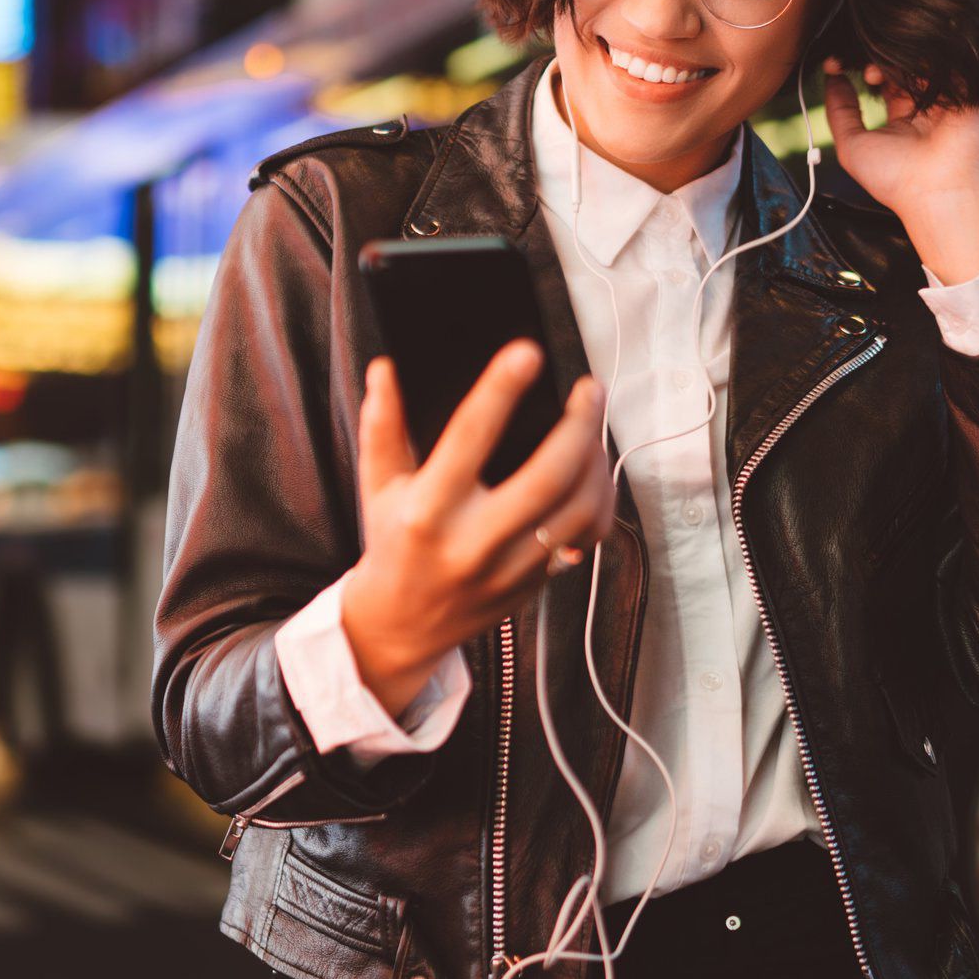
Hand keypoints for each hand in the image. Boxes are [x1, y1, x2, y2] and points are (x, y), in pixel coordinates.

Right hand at [342, 342, 610, 716]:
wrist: (403, 625)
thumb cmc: (393, 544)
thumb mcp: (377, 486)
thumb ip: (382, 427)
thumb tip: (385, 369)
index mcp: (429, 509)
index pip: (469, 438)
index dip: (501, 390)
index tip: (527, 352)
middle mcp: (473, 541)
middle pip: (547, 475)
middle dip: (579, 424)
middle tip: (589, 388)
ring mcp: (511, 567)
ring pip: (579, 507)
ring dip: (597, 460)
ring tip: (593, 426)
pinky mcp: (537, 582)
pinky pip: (588, 537)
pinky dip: (601, 500)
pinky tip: (594, 472)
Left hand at [819, 56, 978, 283]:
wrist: (940, 193)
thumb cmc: (896, 179)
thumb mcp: (852, 145)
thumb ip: (840, 111)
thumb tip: (831, 77)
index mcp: (905, 115)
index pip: (884, 77)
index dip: (857, 66)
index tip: (832, 64)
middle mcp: (930, 101)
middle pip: (901, 62)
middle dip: (873, 58)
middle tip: (857, 67)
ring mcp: (952, 91)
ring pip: (921, 55)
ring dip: (893, 57)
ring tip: (874, 73)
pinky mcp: (973, 83)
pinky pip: (947, 55)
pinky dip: (920, 55)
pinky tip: (899, 68)